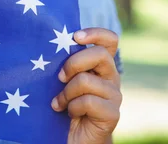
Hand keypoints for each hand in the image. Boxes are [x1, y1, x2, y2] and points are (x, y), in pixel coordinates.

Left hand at [51, 28, 121, 143]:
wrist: (74, 138)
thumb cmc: (65, 105)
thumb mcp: (65, 81)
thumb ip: (67, 65)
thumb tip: (52, 44)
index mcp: (101, 65)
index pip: (110, 40)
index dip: (95, 33)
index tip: (75, 37)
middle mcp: (111, 77)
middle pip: (99, 54)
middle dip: (73, 63)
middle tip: (59, 78)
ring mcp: (115, 96)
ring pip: (86, 80)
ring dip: (66, 92)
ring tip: (59, 103)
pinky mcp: (113, 114)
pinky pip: (88, 101)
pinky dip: (73, 107)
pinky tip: (69, 114)